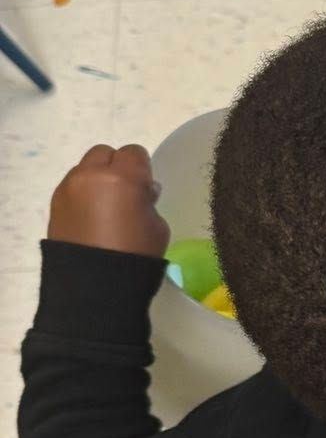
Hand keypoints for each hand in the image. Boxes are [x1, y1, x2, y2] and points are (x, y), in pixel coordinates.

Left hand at [48, 143, 170, 258]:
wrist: (95, 284)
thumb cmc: (135, 255)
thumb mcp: (158, 227)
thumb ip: (149, 201)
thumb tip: (141, 192)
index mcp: (122, 178)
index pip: (134, 153)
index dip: (142, 169)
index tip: (144, 188)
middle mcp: (91, 176)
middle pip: (105, 153)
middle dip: (116, 168)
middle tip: (124, 193)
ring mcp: (69, 188)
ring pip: (85, 168)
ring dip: (96, 179)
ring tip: (104, 207)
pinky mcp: (55, 203)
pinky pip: (72, 186)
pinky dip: (82, 194)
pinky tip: (90, 217)